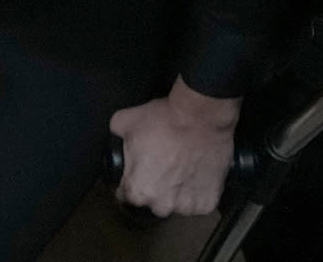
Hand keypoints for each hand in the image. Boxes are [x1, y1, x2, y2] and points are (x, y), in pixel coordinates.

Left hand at [110, 80, 240, 217]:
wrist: (202, 116)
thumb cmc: (163, 119)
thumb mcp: (125, 121)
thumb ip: (115, 135)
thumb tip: (115, 139)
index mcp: (137, 191)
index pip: (125, 195)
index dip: (131, 180)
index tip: (140, 169)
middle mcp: (161, 206)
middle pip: (153, 201)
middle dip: (156, 188)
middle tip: (164, 164)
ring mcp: (186, 207)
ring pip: (177, 203)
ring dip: (178, 191)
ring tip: (184, 168)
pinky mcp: (207, 204)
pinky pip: (198, 202)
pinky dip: (198, 191)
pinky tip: (198, 172)